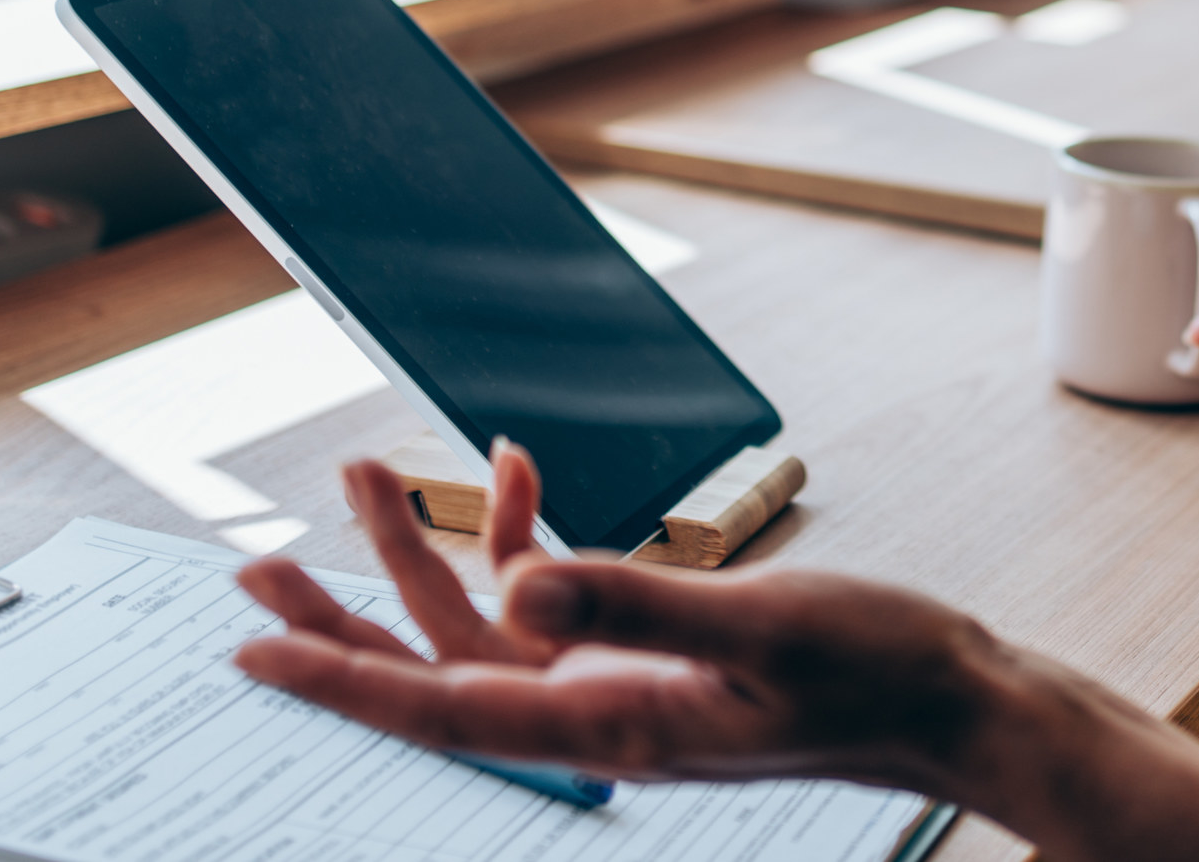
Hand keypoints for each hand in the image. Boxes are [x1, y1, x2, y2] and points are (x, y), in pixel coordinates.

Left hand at [232, 447, 1015, 796]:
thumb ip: (637, 606)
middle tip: (252, 567)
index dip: (338, 679)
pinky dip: (523, 538)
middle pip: (429, 675)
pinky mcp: (645, 662)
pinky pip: (551, 605)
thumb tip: (521, 585)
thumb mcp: (761, 629)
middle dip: (338, 623)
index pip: (440, 707)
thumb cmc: (873, 671)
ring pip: (479, 632)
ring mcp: (615, 691)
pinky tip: (515, 470)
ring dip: (419, 556)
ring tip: (361, 478)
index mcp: (608, 727)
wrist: (948, 702)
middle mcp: (592, 716)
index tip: (250, 651)